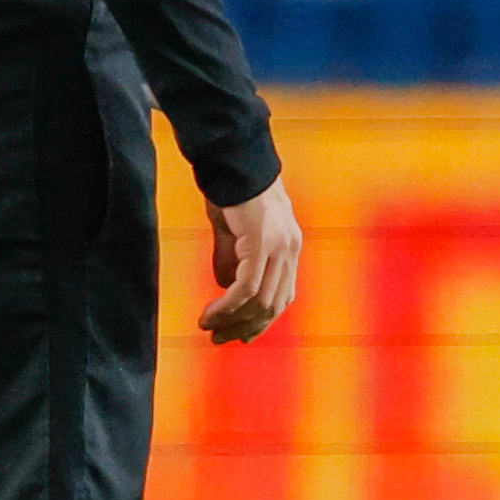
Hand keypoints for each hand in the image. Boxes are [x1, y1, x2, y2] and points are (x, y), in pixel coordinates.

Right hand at [203, 176, 302, 342]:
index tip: (238, 335)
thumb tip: (226, 289)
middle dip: (245, 328)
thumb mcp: (234, 231)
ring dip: (232, 321)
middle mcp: (290, 249)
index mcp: (289, 247)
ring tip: (209, 328)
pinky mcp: (261, 244)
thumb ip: (232, 259)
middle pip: (274, 305)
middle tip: (218, 339)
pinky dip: (228, 307)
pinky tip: (211, 313)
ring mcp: (279, 247)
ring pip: (260, 301)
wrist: (233, 160)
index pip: (282, 296)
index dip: (262, 321)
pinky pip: (246, 288)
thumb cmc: (231, 190)